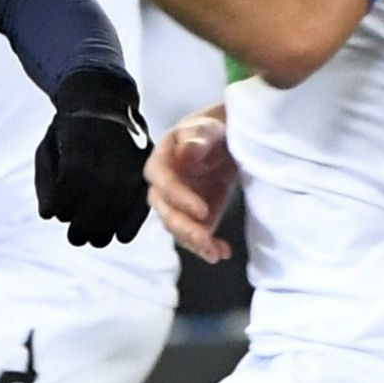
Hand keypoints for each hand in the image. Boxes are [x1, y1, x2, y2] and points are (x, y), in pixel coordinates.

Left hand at [34, 69, 152, 246]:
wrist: (103, 101)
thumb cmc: (68, 131)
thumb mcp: (48, 147)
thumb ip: (44, 180)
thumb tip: (47, 215)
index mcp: (82, 139)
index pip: (74, 178)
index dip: (65, 202)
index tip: (59, 214)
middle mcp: (111, 147)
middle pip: (101, 193)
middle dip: (87, 224)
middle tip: (76, 238)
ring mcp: (132, 155)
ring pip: (123, 198)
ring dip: (109, 226)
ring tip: (96, 240)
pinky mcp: (147, 164)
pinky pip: (145, 195)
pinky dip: (135, 220)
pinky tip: (122, 236)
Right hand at [144, 105, 237, 263]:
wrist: (220, 143)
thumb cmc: (207, 133)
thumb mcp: (205, 129)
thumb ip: (196, 139)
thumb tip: (187, 152)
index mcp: (161, 162)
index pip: (163, 183)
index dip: (180, 198)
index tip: (202, 210)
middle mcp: (163, 187)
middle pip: (166, 212)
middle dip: (184, 228)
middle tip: (205, 239)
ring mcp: (177, 205)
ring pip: (177, 228)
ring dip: (195, 243)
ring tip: (215, 252)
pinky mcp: (192, 218)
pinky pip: (194, 236)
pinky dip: (207, 247)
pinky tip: (222, 251)